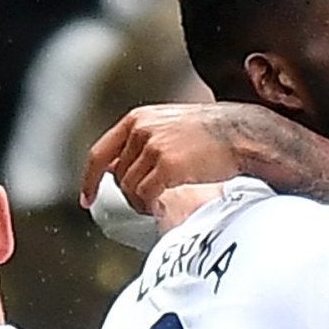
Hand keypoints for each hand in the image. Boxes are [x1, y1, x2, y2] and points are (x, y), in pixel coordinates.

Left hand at [82, 104, 254, 211]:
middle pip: (118, 176)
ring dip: (140, 203)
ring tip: (157, 205)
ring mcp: (153, 147)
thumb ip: (143, 140)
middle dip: (129, 195)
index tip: (86, 198)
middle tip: (146, 204)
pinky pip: (145, 195)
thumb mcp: (169, 126)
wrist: (242, 134)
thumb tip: (119, 166)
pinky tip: (162, 208)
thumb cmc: (212, 133)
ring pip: (130, 188)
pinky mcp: (167, 165)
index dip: (90, 179)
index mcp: (137, 119)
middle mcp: (140, 130)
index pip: (100, 153)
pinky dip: (150, 207)